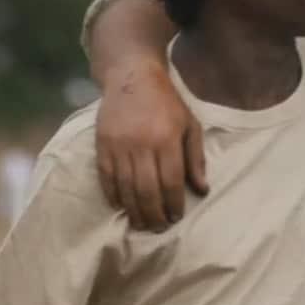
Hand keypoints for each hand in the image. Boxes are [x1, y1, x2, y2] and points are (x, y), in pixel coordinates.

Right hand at [95, 58, 207, 230]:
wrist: (132, 76)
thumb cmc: (167, 102)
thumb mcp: (190, 124)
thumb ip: (195, 158)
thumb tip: (202, 190)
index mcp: (166, 139)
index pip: (171, 181)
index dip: (174, 204)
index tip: (176, 218)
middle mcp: (141, 144)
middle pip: (147, 190)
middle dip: (154, 214)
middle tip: (159, 228)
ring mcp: (119, 145)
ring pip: (125, 187)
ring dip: (134, 210)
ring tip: (142, 224)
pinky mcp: (102, 144)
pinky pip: (106, 177)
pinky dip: (113, 195)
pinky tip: (121, 207)